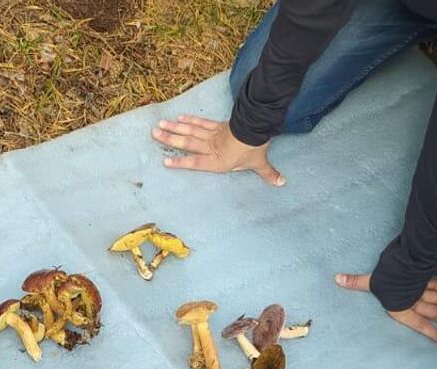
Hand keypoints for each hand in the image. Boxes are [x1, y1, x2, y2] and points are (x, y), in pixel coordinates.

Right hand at [150, 115, 284, 185]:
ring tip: (159, 125)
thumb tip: (281, 182)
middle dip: (170, 139)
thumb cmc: (254, 148)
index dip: (180, 162)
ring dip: (174, 128)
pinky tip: (179, 118)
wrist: (257, 127)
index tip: (165, 161)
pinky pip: (201, 123)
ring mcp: (212, 135)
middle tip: (154, 134)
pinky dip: (190, 120)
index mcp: (216, 161)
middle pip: (187, 143)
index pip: (195, 162)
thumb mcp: (260, 163)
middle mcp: (210, 148)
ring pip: (190, 132)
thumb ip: (268, 173)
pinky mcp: (217, 125)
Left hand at [335, 272, 436, 344]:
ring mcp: (424, 288)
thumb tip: (337, 279)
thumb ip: (356, 282)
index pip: (420, 324)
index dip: (433, 333)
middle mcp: (416, 299)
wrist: (408, 258)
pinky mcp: (428, 275)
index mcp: (404, 307)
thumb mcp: (371, 280)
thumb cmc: (389, 274)